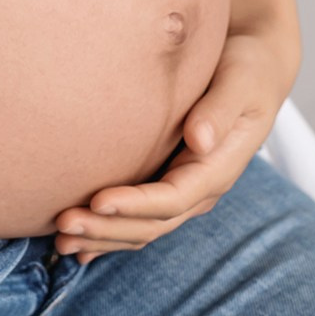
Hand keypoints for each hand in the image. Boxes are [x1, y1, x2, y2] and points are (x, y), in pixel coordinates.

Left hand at [53, 15, 299, 263]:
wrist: (254, 68)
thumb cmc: (247, 69)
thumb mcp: (241, 81)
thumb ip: (219, 110)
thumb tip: (198, 139)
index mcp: (218, 168)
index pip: (172, 198)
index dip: (134, 204)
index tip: (97, 200)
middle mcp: (200, 188)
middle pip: (151, 224)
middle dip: (106, 229)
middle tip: (61, 226)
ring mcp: (184, 190)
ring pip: (141, 229)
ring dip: (102, 237)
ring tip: (60, 239)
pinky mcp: (168, 183)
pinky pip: (137, 220)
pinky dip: (108, 235)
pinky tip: (79, 247)